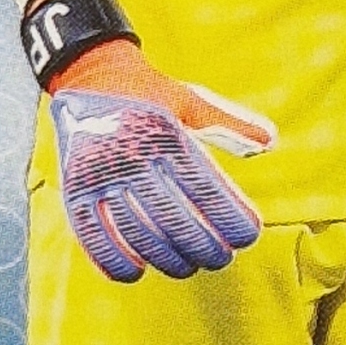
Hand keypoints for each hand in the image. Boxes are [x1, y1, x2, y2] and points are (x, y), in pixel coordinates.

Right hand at [48, 38, 275, 283]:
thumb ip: (230, 123)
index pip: (205, 189)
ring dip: (167, 259)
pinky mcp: (74, 186)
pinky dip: (114, 260)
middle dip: (204, 247)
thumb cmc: (150, 92)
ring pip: (138, 233)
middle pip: (174, 219)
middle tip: (220, 258)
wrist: (88, 73)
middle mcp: (133, 155)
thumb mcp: (190, 100)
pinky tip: (137, 271)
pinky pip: (92, 234)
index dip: (229, 219)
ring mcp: (100, 174)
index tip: (246, 236)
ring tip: (187, 266)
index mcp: (166, 134)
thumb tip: (271, 141)